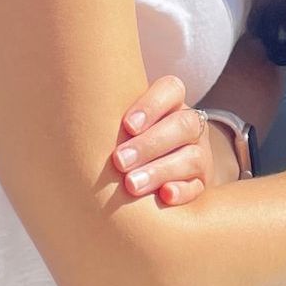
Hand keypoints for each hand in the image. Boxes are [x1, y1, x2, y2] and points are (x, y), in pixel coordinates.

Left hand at [111, 73, 236, 205]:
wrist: (157, 173)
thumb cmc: (128, 142)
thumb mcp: (126, 125)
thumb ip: (114, 121)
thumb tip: (83, 125)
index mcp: (173, 103)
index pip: (171, 89)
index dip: (151, 105)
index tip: (127, 125)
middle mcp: (191, 126)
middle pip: (183, 125)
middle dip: (150, 144)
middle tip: (120, 161)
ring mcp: (201, 155)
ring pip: (192, 157)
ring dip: (160, 170)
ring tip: (132, 184)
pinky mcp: (202, 184)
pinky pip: (197, 187)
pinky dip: (182, 191)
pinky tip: (164, 196)